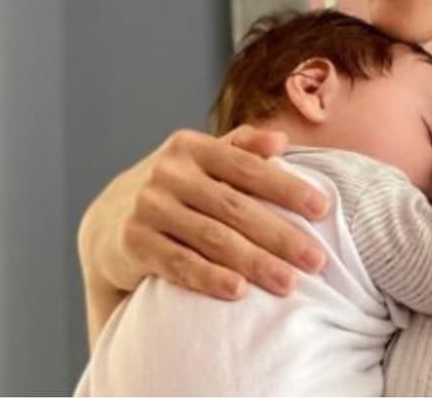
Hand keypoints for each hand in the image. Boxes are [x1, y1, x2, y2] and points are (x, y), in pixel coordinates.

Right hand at [82, 125, 330, 300]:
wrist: (108, 222)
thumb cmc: (175, 188)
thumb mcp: (201, 158)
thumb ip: (241, 146)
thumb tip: (282, 140)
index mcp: (192, 147)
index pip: (248, 167)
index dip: (286, 188)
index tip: (323, 209)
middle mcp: (168, 174)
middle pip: (235, 207)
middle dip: (280, 235)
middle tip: (317, 259)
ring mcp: (148, 208)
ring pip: (211, 238)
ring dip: (254, 262)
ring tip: (289, 283)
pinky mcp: (134, 243)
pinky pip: (178, 263)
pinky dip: (209, 277)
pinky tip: (238, 291)